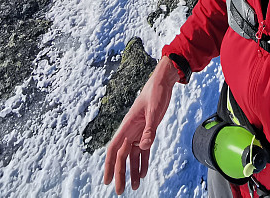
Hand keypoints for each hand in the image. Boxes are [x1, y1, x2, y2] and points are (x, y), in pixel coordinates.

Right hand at [103, 56, 178, 193]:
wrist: (163, 82)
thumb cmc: (156, 93)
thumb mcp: (154, 110)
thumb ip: (150, 129)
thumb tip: (145, 146)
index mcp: (127, 126)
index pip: (114, 149)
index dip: (109, 165)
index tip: (106, 180)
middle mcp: (130, 131)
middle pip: (122, 156)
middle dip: (120, 174)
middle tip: (120, 191)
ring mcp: (138, 132)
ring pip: (132, 156)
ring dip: (133, 171)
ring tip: (135, 186)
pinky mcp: (148, 131)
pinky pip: (143, 151)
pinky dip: (143, 162)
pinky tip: (143, 173)